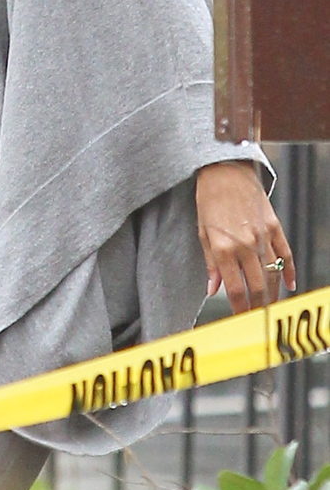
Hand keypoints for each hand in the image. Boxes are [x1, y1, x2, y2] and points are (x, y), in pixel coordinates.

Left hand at [195, 160, 295, 312]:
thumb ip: (210, 263)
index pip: (235, 289)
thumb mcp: (202, 231)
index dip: (239, 308)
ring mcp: (263, 236)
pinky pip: (286, 254)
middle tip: (257, 320)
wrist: (225, 169)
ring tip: (268, 307)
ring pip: (273, 274)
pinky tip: (289, 285)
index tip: (240, 319)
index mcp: (223, 247)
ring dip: (272, 294)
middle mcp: (245, 244)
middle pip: (257, 286)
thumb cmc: (208, 198)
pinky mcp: (274, 226)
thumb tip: (212, 290)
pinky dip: (289, 272)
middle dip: (258, 307)